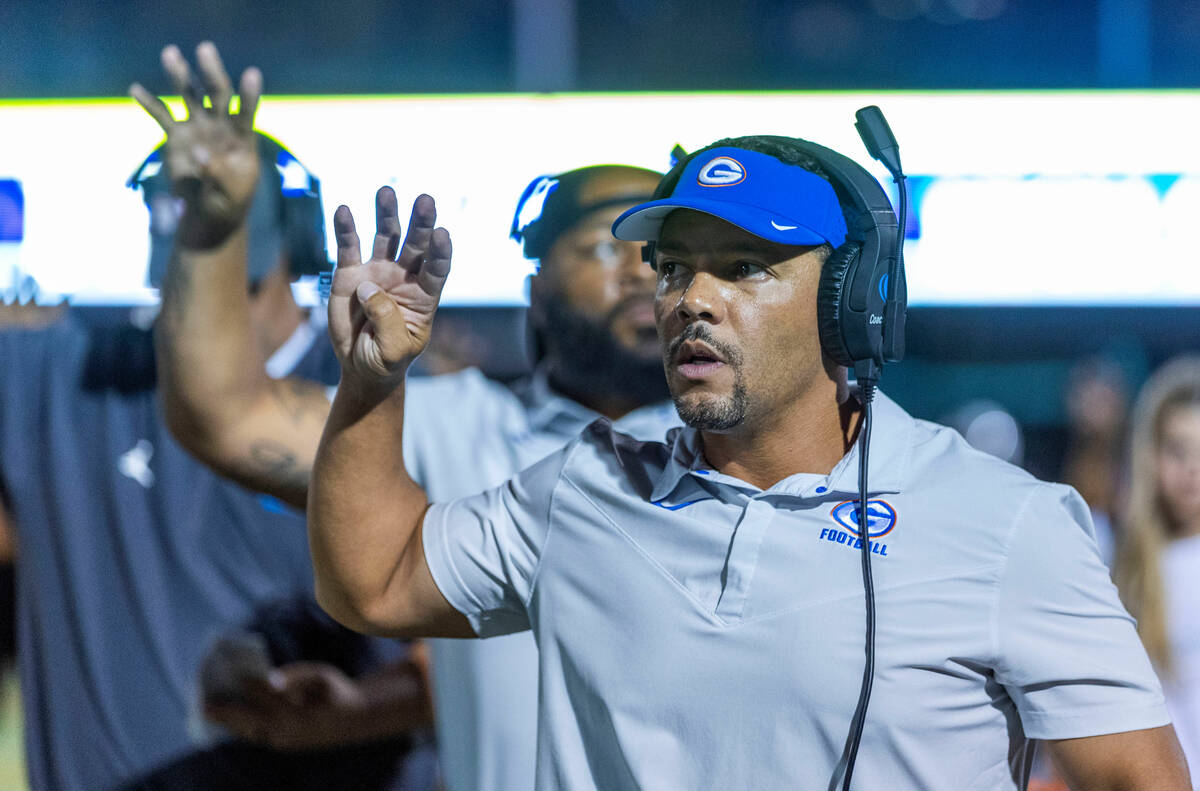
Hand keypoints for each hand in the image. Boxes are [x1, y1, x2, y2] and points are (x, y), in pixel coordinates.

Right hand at [130, 42, 261, 249]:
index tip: (252, 74)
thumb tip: (201, 152)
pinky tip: (135, 89)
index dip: (249, 95)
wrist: (210, 212)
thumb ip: (220, 173)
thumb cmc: (229, 201)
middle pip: (217, 93)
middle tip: (205, 49)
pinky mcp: (176, 136)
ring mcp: (198, 127)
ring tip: (171, 53)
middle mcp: (220, 126)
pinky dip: (149, 103)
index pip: (247, 112)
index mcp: (242, 138)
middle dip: (212, 72)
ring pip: (189, 96)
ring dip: (180, 75)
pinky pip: (162, 116)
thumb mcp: (230, 193)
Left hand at [204, 661, 367, 751]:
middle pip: (249, 721)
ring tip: (210, 711)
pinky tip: (231, 718)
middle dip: (225, 713)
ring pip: (249, 732)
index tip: (230, 674)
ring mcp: (284, 741)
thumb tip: (271, 679)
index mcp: (297, 713)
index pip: (264, 697)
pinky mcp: (283, 744)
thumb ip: (296, 676)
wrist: (355, 720)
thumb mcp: (323, 676)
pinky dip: (241, 727)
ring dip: (229, 723)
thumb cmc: (337, 692)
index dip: (247, 685)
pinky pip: (256, 735)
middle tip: (202, 704)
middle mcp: (287, 732)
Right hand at [327, 188, 451, 388]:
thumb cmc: (386, 360)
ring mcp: (378, 272)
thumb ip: (386, 321)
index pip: (437, 268)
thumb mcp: (394, 351)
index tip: (442, 233)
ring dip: (387, 214)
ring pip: (386, 236)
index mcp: (424, 296)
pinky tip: (343, 210)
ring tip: (387, 192)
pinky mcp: (350, 274)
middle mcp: (404, 277)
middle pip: (416, 244)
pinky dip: (346, 228)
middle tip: (426, 200)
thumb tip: (369, 288)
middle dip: (421, 222)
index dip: (441, 251)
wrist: (361, 366)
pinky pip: (349, 247)